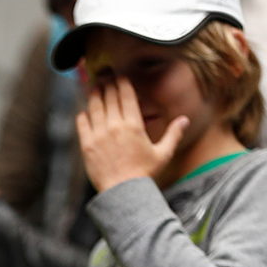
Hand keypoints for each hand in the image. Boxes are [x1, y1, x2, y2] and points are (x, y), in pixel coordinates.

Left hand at [76, 76, 186, 191]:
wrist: (123, 193)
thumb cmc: (144, 175)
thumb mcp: (163, 154)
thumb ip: (173, 134)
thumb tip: (185, 120)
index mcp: (134, 125)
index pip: (126, 95)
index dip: (122, 81)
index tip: (119, 75)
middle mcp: (115, 126)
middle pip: (109, 96)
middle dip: (107, 82)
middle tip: (105, 74)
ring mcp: (98, 135)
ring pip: (94, 106)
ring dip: (94, 93)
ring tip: (94, 85)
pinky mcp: (86, 145)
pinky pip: (82, 123)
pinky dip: (83, 114)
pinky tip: (85, 110)